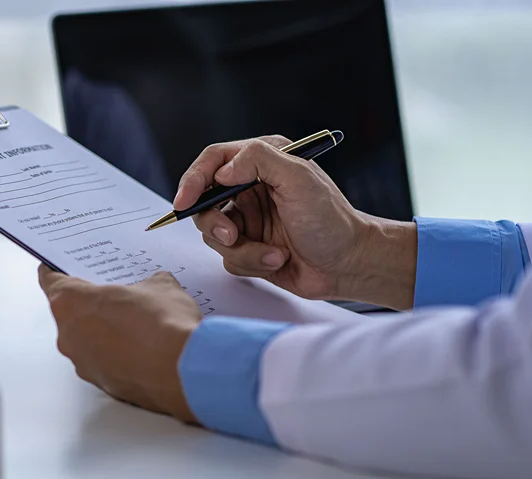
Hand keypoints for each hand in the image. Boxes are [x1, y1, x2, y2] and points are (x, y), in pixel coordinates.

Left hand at [38, 265, 199, 421]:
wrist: (184, 371)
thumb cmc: (163, 325)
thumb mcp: (161, 286)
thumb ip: (147, 283)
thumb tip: (153, 289)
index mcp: (71, 303)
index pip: (51, 280)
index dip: (56, 271)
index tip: (57, 267)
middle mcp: (69, 335)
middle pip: (70, 313)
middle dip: (90, 305)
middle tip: (115, 296)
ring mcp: (83, 364)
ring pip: (87, 341)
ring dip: (104, 333)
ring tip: (136, 325)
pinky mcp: (102, 384)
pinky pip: (104, 363)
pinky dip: (118, 356)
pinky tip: (143, 349)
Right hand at [179, 136, 415, 308]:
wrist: (348, 265)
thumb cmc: (331, 221)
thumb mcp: (298, 178)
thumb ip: (258, 160)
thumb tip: (221, 171)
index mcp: (263, 162)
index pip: (214, 161)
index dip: (193, 180)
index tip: (183, 201)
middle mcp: (252, 188)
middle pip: (205, 201)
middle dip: (216, 224)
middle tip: (231, 237)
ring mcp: (249, 220)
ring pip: (214, 234)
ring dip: (242, 249)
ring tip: (273, 254)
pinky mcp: (249, 247)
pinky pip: (228, 257)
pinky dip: (251, 263)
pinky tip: (277, 261)